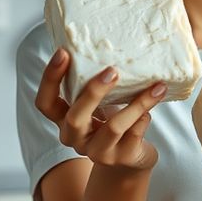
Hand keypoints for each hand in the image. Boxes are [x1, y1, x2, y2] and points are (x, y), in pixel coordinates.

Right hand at [34, 48, 165, 173]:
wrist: (131, 158)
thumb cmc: (112, 122)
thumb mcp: (99, 104)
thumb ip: (96, 85)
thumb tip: (110, 43)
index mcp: (64, 120)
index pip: (45, 103)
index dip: (50, 79)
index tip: (63, 53)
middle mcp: (76, 138)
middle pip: (75, 118)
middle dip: (93, 92)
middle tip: (113, 71)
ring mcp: (98, 151)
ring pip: (113, 128)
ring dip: (136, 104)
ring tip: (156, 86)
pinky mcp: (122, 158)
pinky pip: (135, 134)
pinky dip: (145, 116)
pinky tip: (156, 101)